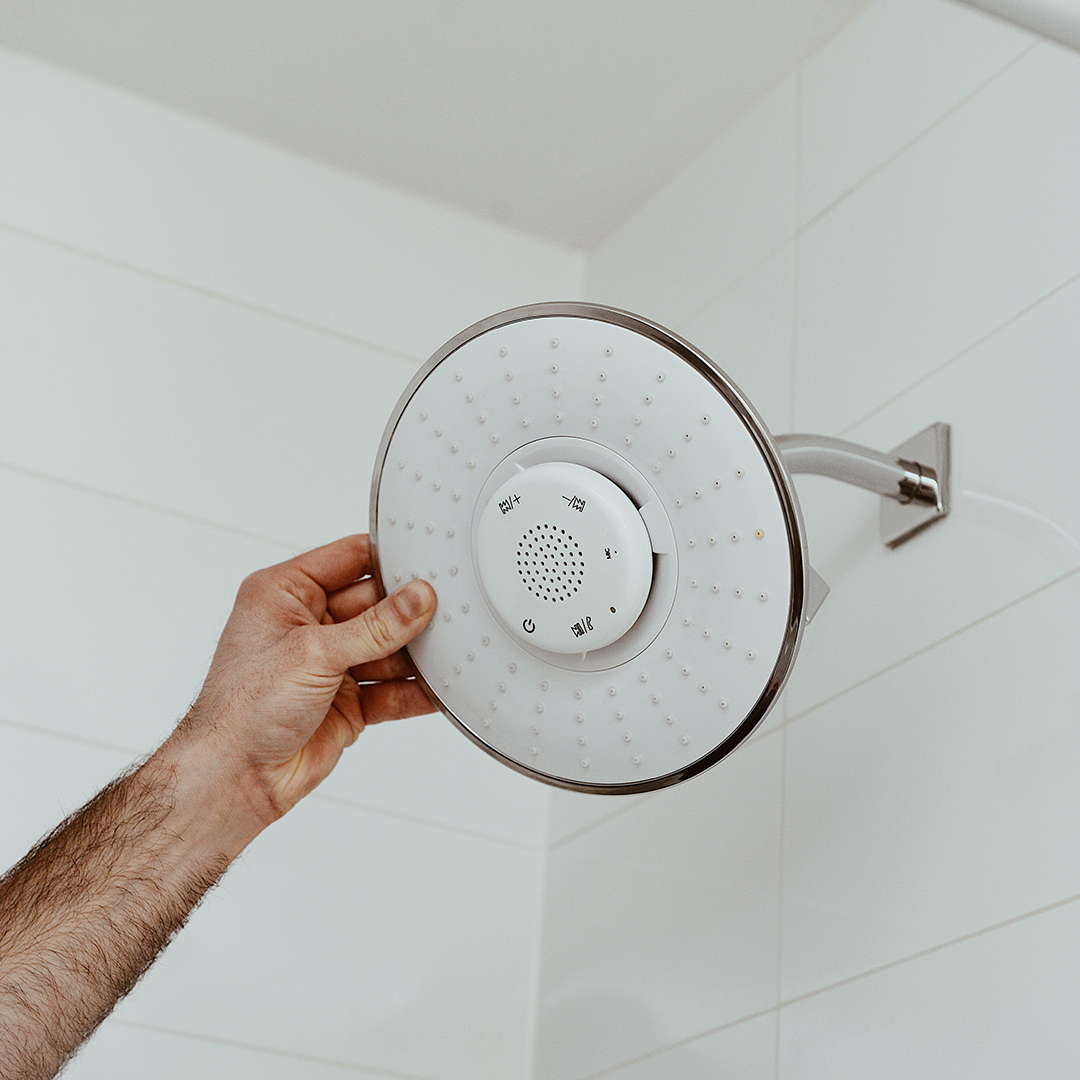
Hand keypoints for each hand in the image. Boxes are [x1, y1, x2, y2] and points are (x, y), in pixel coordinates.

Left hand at [183, 534, 436, 819]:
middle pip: (377, 606)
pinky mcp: (347, 702)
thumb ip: (374, 627)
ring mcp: (330, 664)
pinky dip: (414, 692)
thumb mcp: (313, 654)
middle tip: (448, 614)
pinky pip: (391, 690)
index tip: (429, 567)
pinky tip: (439, 690)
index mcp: (285, 592)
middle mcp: (308, 624)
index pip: (350, 559)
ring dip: (416, 657)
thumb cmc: (240, 710)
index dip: (389, 562)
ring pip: (388, 650)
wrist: (234, 780)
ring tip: (450, 653)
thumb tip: (417, 599)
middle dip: (410, 616)